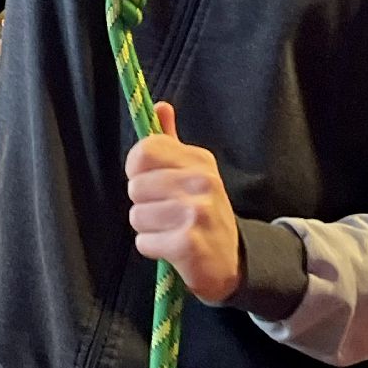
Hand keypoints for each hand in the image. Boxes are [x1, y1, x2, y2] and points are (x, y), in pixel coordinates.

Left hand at [125, 102, 240, 303]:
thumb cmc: (201, 213)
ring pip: (136, 216)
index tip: (150, 182)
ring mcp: (197, 212)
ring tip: (171, 231)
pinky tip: (173, 249)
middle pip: (135, 186)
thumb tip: (161, 106)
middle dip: (143, 204)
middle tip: (167, 213)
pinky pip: (143, 242)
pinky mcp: (189, 244)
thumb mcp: (192, 172)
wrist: (231, 262)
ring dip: (148, 229)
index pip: (144, 152)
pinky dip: (152, 249)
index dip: (137, 170)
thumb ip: (170, 141)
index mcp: (199, 160)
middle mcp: (202, 181)